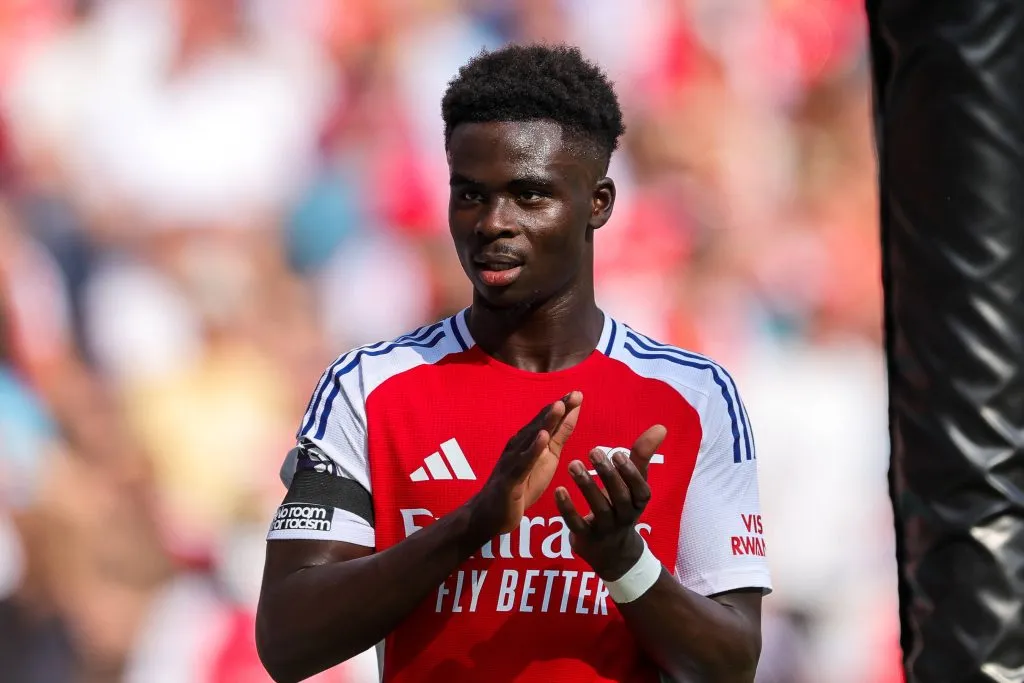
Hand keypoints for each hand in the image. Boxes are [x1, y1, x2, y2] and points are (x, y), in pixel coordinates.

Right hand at [471, 391, 582, 534]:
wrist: (492, 513)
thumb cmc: (521, 485)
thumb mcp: (547, 459)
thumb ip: (558, 437)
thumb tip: (572, 414)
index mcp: (529, 441)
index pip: (547, 420)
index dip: (563, 407)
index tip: (578, 393)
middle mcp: (519, 445)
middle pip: (541, 424)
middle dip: (558, 408)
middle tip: (574, 394)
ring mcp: (513, 460)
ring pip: (531, 438)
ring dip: (545, 422)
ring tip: (559, 406)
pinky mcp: (510, 478)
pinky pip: (522, 463)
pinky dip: (532, 450)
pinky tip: (542, 438)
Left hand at [554, 424, 666, 579]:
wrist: (613, 554)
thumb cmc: (622, 507)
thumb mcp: (634, 484)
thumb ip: (642, 456)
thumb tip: (661, 427)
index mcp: (638, 503)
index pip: (640, 489)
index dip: (630, 473)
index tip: (617, 453)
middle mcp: (625, 517)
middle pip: (620, 497)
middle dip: (607, 475)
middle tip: (592, 452)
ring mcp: (606, 530)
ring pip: (599, 509)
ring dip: (586, 486)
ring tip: (573, 464)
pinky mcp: (586, 539)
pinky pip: (577, 524)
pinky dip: (567, 508)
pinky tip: (559, 490)